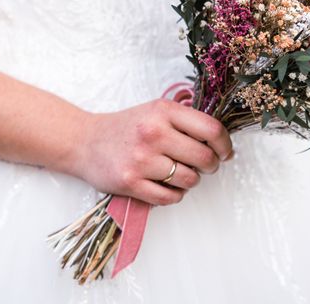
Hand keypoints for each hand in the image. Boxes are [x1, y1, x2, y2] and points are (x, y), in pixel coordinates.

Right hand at [71, 98, 232, 205]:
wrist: (84, 142)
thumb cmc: (125, 128)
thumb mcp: (155, 111)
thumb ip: (185, 122)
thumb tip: (221, 144)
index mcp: (163, 111)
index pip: (211, 129)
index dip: (224, 144)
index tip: (224, 152)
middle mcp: (153, 133)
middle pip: (204, 158)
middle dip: (210, 165)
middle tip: (204, 165)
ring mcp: (141, 160)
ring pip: (190, 180)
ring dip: (190, 180)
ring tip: (178, 173)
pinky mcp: (131, 183)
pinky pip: (170, 197)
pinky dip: (174, 194)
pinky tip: (165, 184)